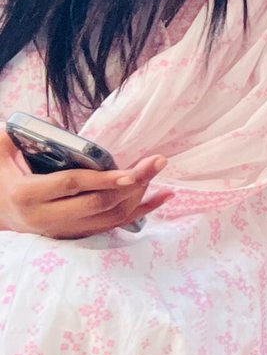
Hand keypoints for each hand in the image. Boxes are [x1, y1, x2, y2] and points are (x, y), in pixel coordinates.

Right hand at [0, 133, 169, 238]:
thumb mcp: (2, 148)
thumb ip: (21, 135)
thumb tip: (53, 121)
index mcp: (27, 193)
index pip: (73, 186)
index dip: (103, 180)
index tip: (130, 172)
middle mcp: (46, 217)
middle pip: (98, 204)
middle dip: (132, 184)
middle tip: (156, 162)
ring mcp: (61, 229)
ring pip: (108, 218)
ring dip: (139, 197)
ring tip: (156, 171)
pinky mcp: (74, 233)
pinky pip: (112, 225)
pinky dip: (140, 212)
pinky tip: (162, 198)